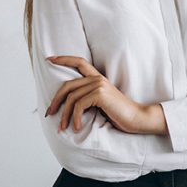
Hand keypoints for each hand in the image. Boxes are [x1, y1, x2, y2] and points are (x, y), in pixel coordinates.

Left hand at [45, 56, 161, 133]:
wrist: (137, 118)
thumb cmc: (119, 114)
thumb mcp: (101, 104)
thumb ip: (87, 98)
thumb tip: (67, 105)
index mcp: (98, 78)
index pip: (79, 62)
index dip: (64, 59)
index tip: (50, 59)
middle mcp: (97, 79)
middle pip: (67, 85)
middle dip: (55, 100)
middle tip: (49, 113)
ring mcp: (99, 85)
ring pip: (71, 98)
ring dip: (64, 115)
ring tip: (63, 127)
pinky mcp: (100, 94)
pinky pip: (78, 106)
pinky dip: (75, 118)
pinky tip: (77, 128)